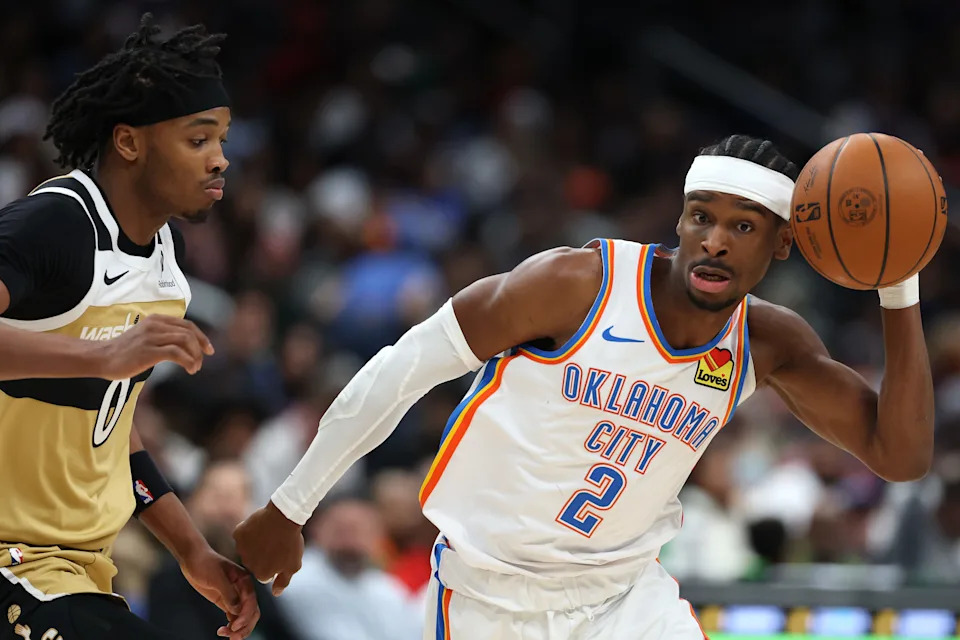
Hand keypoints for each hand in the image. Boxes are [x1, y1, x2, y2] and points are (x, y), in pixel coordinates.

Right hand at [95, 314, 214, 378]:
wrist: (101, 358)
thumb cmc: (124, 351)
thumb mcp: (146, 337)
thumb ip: (163, 337)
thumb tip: (185, 346)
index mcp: (156, 320)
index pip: (187, 325)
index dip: (201, 337)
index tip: (209, 349)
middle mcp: (155, 325)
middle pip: (189, 332)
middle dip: (200, 347)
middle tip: (202, 362)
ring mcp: (151, 337)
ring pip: (185, 340)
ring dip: (195, 355)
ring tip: (194, 368)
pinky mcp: (148, 351)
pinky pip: (176, 353)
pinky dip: (188, 361)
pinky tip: (189, 369)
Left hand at [180, 546, 260, 638]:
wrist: (192, 559)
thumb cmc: (204, 563)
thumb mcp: (216, 577)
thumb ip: (228, 593)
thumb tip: (237, 609)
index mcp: (244, 580)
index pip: (251, 602)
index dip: (245, 616)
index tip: (234, 626)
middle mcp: (242, 589)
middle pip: (251, 612)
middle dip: (245, 626)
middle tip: (233, 637)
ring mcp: (234, 596)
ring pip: (243, 617)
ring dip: (238, 629)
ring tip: (227, 636)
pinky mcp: (225, 601)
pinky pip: (233, 616)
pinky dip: (231, 626)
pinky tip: (223, 631)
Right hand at [233, 501, 304, 595]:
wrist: (284, 516)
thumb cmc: (291, 541)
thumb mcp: (293, 565)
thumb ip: (283, 582)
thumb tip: (275, 593)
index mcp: (261, 574)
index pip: (265, 574)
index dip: (274, 564)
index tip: (280, 553)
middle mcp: (248, 564)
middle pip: (254, 563)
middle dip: (262, 556)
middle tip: (275, 543)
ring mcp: (241, 549)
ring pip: (247, 549)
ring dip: (255, 544)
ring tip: (269, 534)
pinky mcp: (238, 534)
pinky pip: (241, 535)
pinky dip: (248, 532)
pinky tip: (259, 526)